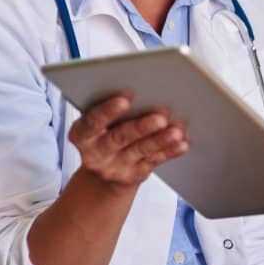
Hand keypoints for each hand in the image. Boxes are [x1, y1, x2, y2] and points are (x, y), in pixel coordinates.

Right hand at [68, 93, 188, 189]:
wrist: (104, 171)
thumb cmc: (103, 134)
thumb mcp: (98, 122)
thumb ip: (112, 109)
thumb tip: (143, 90)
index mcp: (82, 134)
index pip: (92, 122)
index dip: (107, 111)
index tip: (125, 99)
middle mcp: (96, 153)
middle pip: (119, 138)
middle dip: (141, 127)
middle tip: (160, 117)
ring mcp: (115, 166)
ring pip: (140, 150)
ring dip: (160, 140)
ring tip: (176, 130)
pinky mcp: (135, 174)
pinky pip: (154, 161)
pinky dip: (169, 151)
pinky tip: (181, 143)